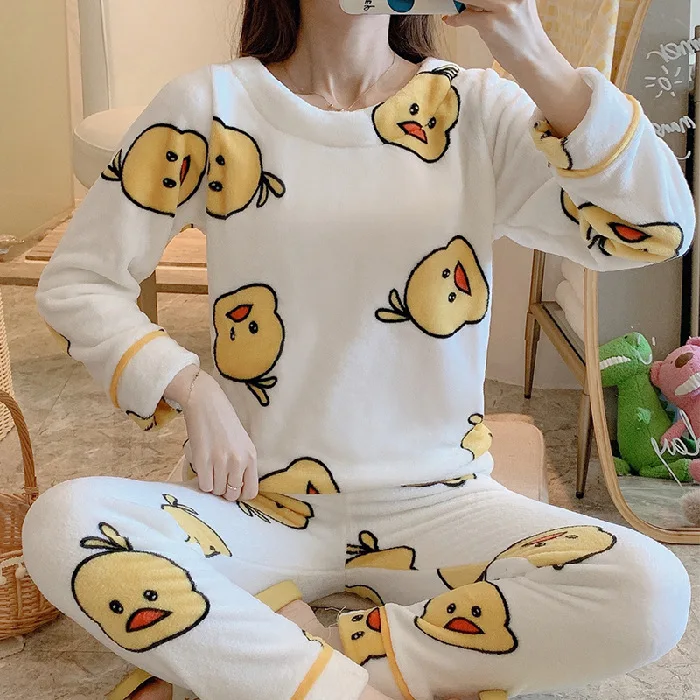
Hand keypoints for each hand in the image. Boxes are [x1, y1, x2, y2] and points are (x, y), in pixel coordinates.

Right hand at [165, 365, 258, 500]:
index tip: (233, 488)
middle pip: (231, 494)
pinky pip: (204, 485)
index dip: (240, 494)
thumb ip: (243, 463)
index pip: (251, 491)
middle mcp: (238, 460)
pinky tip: (203, 469)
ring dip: (212, 485)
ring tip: (210, 470)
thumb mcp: (243, 441)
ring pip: (217, 491)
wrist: (206, 403)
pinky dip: (202, 481)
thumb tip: (237, 486)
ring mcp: (220, 461)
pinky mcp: (203, 460)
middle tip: (219, 479)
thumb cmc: (224, 421)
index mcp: (251, 456)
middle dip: (224, 491)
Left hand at [443, 0, 550, 71]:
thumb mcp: (515, 8)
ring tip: (456, 8)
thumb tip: (468, 1)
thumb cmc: (523, 37)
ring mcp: (502, 8)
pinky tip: (453, 20)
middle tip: (458, 2)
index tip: (468, 0)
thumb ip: (496, 1)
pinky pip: (466, 17)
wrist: (534, 59)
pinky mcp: (491, 25)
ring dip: (460, 4)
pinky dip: (456, 19)